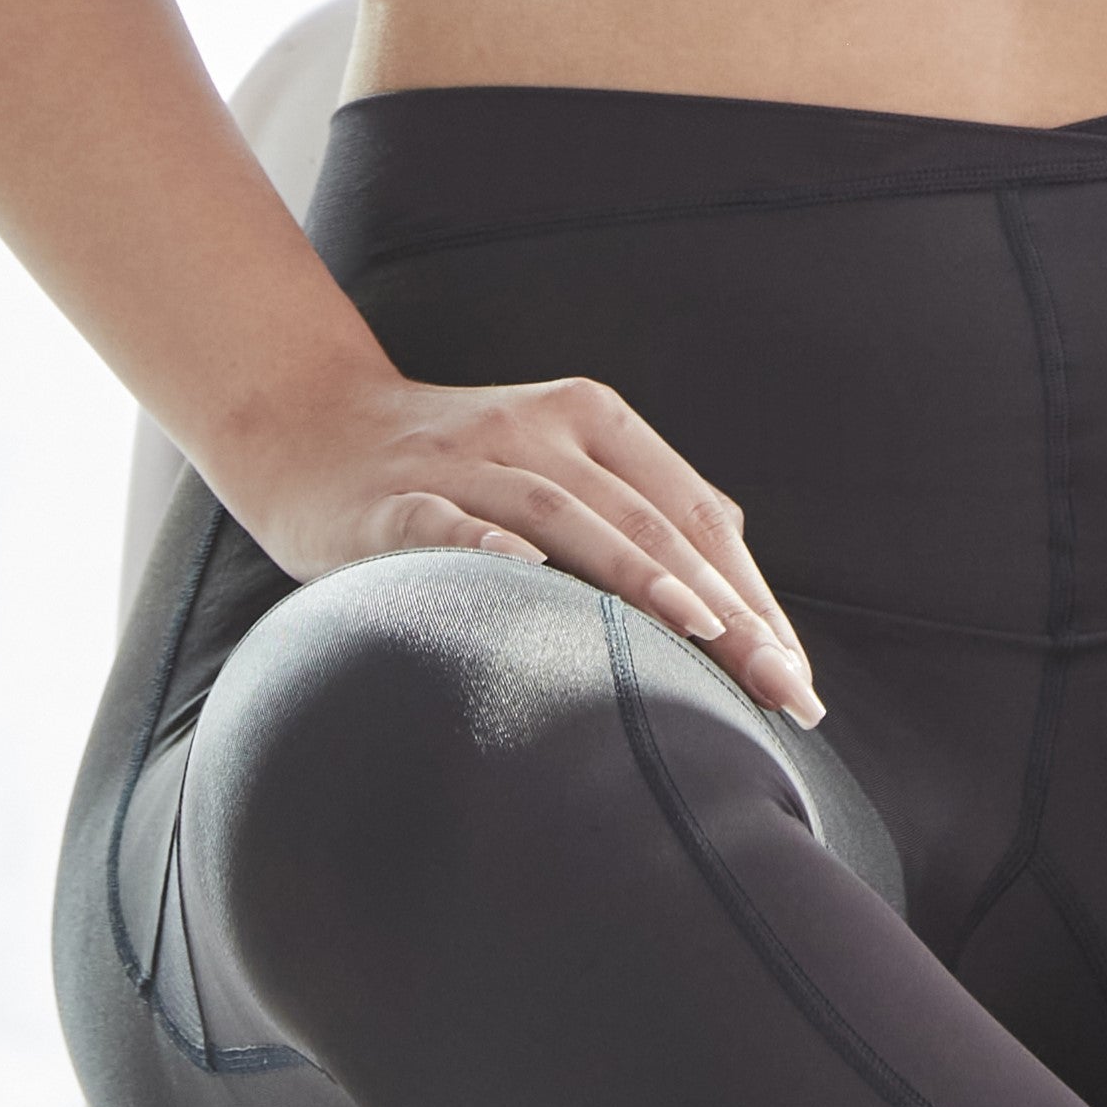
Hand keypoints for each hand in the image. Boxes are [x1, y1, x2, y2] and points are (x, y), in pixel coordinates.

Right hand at [226, 367, 823, 727]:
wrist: (310, 427)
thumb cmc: (458, 470)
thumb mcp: (558, 466)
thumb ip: (640, 509)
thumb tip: (737, 579)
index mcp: (591, 419)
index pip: (695, 511)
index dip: (754, 594)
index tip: (796, 678)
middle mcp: (536, 430)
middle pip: (649, 519)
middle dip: (724, 608)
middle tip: (778, 686)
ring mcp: (463, 462)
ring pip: (564, 515)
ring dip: (634, 572)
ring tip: (699, 631)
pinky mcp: (393, 500)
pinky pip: (445, 524)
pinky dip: (487, 547)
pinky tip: (526, 576)